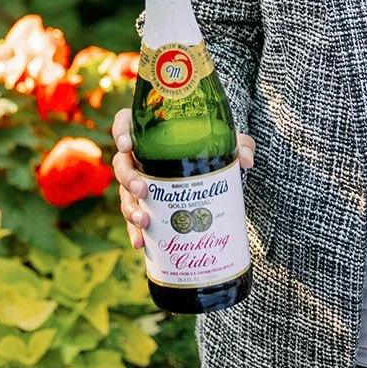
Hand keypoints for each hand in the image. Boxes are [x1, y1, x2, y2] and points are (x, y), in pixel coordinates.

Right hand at [111, 107, 254, 249]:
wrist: (213, 165)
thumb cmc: (211, 144)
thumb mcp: (226, 140)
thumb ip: (239, 144)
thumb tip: (246, 161)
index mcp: (150, 133)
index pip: (125, 123)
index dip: (120, 132)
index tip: (127, 145)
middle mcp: (140, 157)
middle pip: (122, 164)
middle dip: (128, 179)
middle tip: (143, 190)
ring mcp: (140, 181)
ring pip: (125, 195)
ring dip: (131, 209)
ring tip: (145, 223)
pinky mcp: (146, 204)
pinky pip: (134, 217)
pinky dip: (135, 230)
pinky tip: (141, 243)